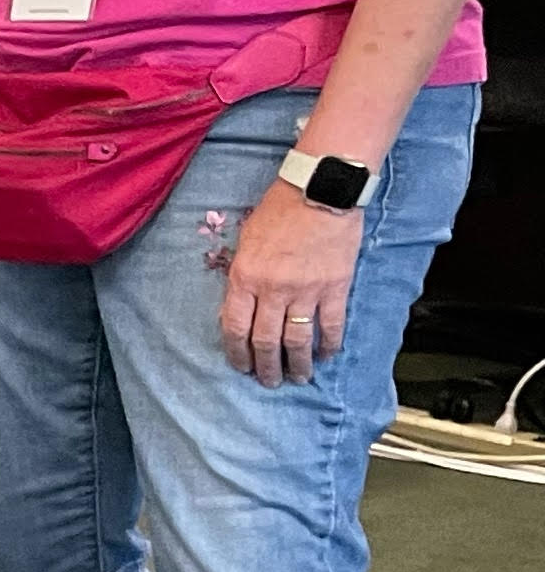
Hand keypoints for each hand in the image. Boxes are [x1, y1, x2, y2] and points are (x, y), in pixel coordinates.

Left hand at [217, 181, 366, 385]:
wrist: (320, 190)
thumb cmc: (279, 210)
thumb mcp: (246, 241)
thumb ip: (243, 276)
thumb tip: (242, 306)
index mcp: (244, 278)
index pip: (235, 328)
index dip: (237, 353)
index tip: (241, 366)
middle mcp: (272, 290)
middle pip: (266, 341)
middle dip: (266, 367)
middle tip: (269, 382)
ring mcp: (306, 291)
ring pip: (298, 340)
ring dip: (297, 364)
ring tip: (298, 378)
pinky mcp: (335, 287)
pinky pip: (332, 325)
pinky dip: (329, 344)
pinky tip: (327, 355)